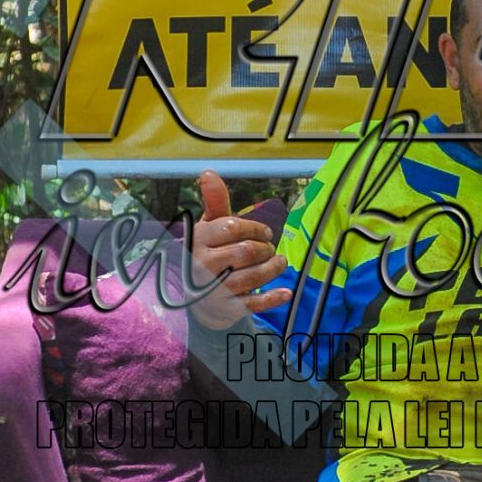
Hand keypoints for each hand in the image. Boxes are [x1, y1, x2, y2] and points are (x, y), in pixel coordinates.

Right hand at [189, 168, 289, 321]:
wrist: (195, 297)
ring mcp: (213, 290)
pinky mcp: (225, 309)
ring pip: (252, 276)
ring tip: (279, 262)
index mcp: (197, 240)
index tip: (266, 232)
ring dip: (273, 268)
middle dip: (265, 248)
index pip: (232, 227)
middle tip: (270, 249)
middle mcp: (202, 265)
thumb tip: (208, 172)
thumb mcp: (209, 227)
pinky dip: (272, 298)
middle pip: (246, 251)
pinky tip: (286, 292)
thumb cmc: (208, 253)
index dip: (255, 227)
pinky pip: (253, 304)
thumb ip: (215, 202)